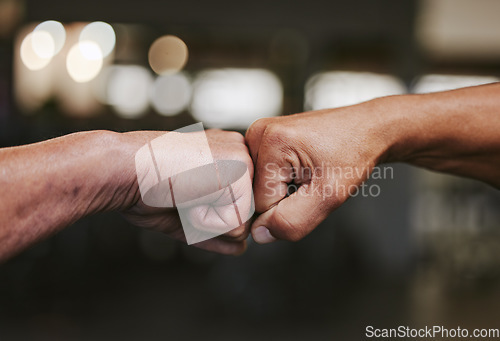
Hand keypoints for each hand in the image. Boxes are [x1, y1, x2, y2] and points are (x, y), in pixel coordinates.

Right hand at [120, 129, 253, 254]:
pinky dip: (205, 221)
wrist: (122, 169)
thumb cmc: (144, 187)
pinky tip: (187, 193)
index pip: (237, 210)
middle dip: (210, 220)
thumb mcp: (185, 213)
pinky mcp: (242, 173)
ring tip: (184, 191)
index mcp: (228, 157)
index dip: (206, 216)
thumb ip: (216, 229)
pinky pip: (235, 225)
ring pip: (242, 225)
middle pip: (244, 218)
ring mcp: (244, 161)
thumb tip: (242, 248)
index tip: (180, 192)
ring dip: (207, 221)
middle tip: (181, 192)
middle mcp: (241, 153)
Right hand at [245, 103, 390, 242]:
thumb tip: (259, 233)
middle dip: (283, 198)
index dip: (287, 209)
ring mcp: (259, 134)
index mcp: (271, 141)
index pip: (259, 204)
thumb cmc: (355, 152)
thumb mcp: (330, 195)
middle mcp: (258, 133)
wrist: (368, 129)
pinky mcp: (263, 138)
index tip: (311, 192)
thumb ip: (292, 220)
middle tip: (311, 182)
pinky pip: (262, 175)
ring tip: (307, 173)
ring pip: (258, 187)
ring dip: (282, 190)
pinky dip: (280, 180)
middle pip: (255, 193)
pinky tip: (300, 169)